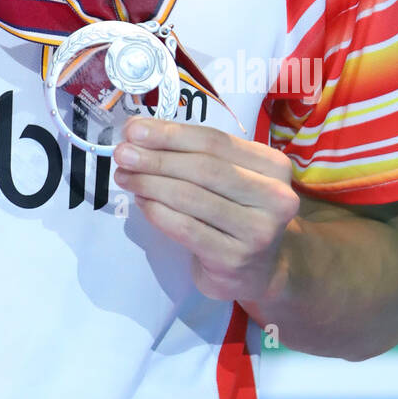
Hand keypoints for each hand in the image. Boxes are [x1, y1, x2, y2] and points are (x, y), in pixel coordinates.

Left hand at [113, 116, 300, 303]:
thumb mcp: (229, 175)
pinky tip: (141, 202)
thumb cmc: (236, 210)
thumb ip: (192, 152)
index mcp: (274, 165)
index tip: (134, 129)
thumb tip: (138, 129)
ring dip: (150, 184)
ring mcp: (258, 232)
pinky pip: (186, 229)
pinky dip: (157, 212)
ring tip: (124, 176)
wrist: (260, 269)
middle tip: (122, 154)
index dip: (170, 133)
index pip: (214, 141)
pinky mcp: (234, 259)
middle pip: (204, 168)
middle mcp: (275, 197)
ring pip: (192, 197)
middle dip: (156, 158)